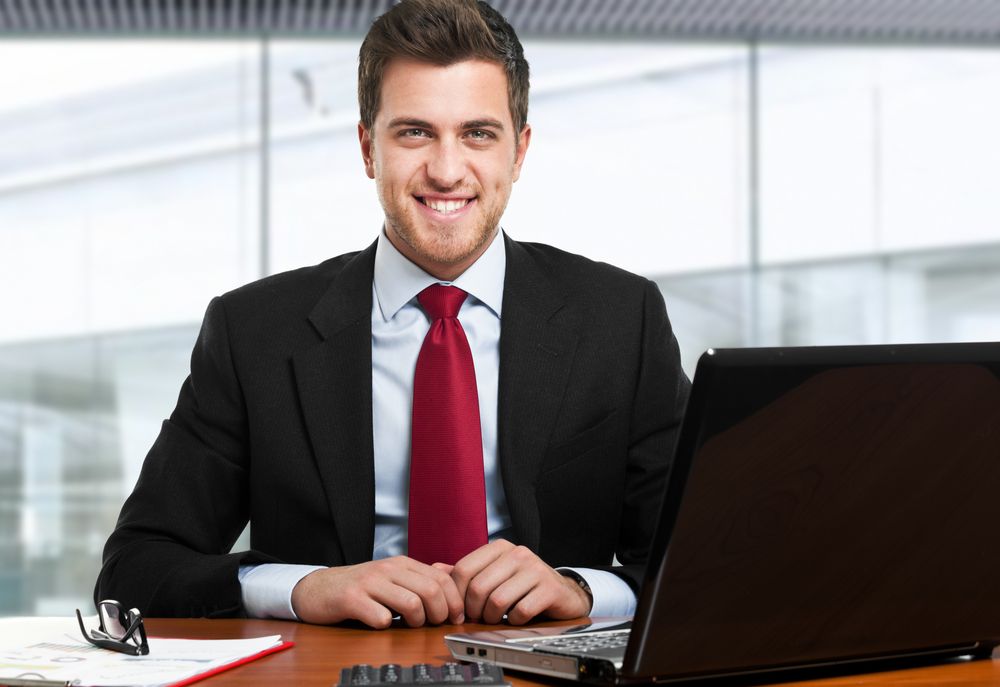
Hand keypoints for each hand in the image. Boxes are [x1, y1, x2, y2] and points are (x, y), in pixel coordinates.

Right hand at [291, 557, 463, 628]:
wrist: (318, 589)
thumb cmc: (360, 587)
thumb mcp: (393, 577)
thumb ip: (421, 576)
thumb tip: (452, 572)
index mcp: (402, 563)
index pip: (441, 578)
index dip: (454, 601)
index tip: (455, 618)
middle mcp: (388, 569)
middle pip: (431, 591)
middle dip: (439, 614)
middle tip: (433, 624)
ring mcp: (369, 583)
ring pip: (411, 604)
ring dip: (416, 622)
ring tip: (408, 625)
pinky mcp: (351, 599)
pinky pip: (381, 618)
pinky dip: (386, 626)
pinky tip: (380, 623)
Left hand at [449, 540, 592, 624]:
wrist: (562, 592)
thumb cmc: (522, 585)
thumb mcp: (494, 574)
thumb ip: (466, 572)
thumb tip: (435, 569)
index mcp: (499, 547)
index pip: (463, 569)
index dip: (457, 595)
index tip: (461, 610)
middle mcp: (517, 553)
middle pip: (478, 587)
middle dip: (474, 611)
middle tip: (480, 618)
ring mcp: (535, 569)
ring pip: (497, 600)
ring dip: (492, 618)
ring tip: (496, 619)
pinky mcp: (549, 588)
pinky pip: (520, 611)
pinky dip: (514, 621)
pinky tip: (517, 618)